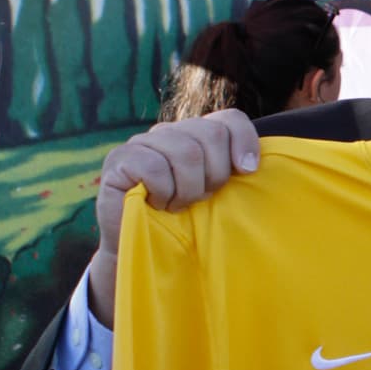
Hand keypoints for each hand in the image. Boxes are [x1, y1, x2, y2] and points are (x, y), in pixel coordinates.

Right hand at [88, 111, 260, 326]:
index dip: (244, 141)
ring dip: (188, 189)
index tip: (248, 172)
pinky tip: (156, 205)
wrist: (141, 250)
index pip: (229, 119)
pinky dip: (163, 192)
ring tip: (177, 205)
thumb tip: (251, 164)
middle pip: (210, 134)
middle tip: (201, 198)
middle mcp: (168, 132)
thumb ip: (232, 172)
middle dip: (215, 174)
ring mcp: (141, 142)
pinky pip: (154, 167)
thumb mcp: (215, 195)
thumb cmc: (183, 224)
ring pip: (185, 151)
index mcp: (194, 135)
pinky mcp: (119, 159)